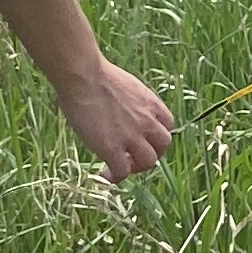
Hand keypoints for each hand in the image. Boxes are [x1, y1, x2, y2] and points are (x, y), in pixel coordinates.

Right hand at [58, 61, 173, 179]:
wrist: (83, 76)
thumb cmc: (95, 75)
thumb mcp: (125, 86)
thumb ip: (130, 102)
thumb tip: (118, 109)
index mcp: (151, 104)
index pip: (167, 125)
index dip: (155, 135)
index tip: (142, 139)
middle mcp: (147, 121)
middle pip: (163, 146)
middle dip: (151, 153)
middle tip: (133, 156)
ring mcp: (132, 136)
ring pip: (148, 162)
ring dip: (136, 167)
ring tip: (119, 167)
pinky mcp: (112, 148)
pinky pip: (122, 172)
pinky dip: (115, 177)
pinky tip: (104, 174)